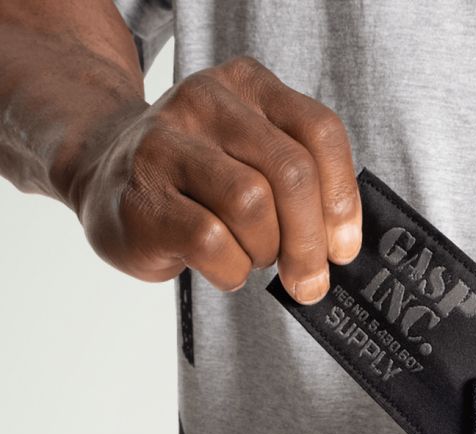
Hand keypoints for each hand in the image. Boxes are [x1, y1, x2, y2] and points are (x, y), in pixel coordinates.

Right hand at [67, 55, 359, 298]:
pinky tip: (221, 265)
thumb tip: (341, 246)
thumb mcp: (254, 159)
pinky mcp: (141, 197)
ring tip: (251, 255)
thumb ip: (303, 184)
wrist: (106, 182)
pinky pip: (212, 242)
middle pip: (292, 173)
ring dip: (264, 251)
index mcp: (247, 85)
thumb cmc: (197, 181)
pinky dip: (230, 270)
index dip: (341, 200)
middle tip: (309, 280)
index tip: (343, 248)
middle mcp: (205, 101)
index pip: (320, 132)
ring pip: (252, 205)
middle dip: (310, 242)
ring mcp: (165, 144)